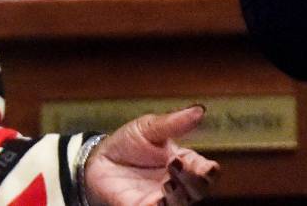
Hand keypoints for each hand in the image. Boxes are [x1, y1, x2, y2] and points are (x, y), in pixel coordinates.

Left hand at [84, 105, 219, 205]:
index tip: (207, 166)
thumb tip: (199, 109)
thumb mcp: (147, 128)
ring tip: (169, 180)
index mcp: (184, 162)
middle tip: (179, 165)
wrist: (97, 160)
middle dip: (195, 180)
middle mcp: (178, 183)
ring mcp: (164, 198)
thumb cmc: (127, 144)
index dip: (208, 170)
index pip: (205, 170)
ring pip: (183, 202)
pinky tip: (160, 198)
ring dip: (180, 193)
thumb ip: (173, 123)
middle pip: (198, 188)